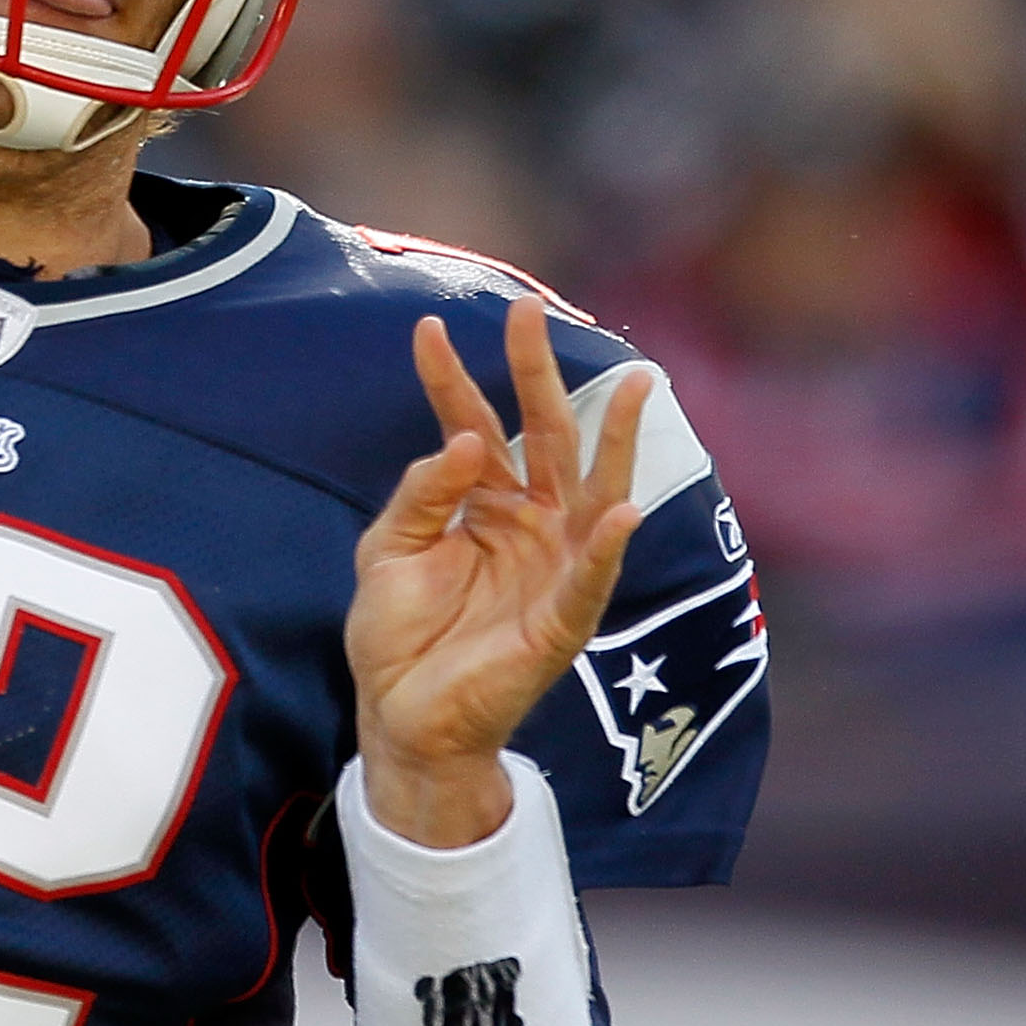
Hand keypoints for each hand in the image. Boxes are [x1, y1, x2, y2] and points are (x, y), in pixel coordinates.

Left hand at [344, 298, 648, 847]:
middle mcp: (525, 523)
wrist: (401, 714)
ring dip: (615, 441)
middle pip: (541, 437)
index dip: (450, 379)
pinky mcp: (562, 619)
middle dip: (537, 375)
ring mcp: (550, 566)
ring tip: (636, 386)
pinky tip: (618, 508)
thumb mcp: (389, 550)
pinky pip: (591, 576)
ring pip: (590, 490)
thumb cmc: (398, 634)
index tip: (428, 326)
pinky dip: (607, 545)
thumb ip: (423, 494)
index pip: (470, 426)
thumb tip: (462, 440)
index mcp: (481, 503)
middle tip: (528, 311)